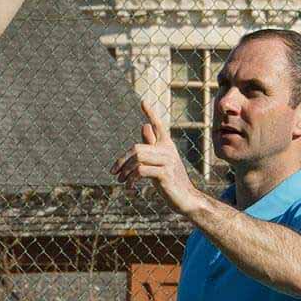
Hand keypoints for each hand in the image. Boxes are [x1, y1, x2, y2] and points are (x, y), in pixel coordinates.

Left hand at [113, 100, 203, 214]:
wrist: (186, 199)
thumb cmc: (171, 180)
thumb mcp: (160, 161)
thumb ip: (152, 145)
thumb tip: (144, 126)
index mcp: (167, 145)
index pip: (158, 126)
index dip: (151, 114)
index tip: (143, 101)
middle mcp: (168, 150)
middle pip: (137, 148)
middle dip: (122, 161)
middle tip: (114, 172)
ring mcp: (168, 161)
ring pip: (138, 158)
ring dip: (125, 171)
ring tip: (120, 181)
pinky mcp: (165, 174)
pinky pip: (141, 171)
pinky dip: (131, 179)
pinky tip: (130, 188)